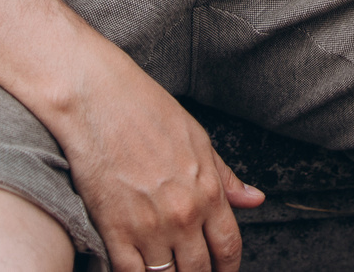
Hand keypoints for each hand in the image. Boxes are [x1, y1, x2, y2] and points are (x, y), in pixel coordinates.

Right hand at [50, 48, 262, 271]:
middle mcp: (183, 215)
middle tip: (193, 271)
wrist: (98, 100)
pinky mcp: (114, 231)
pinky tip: (139, 269)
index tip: (224, 270)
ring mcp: (148, 227)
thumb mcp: (198, 139)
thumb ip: (225, 177)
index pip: (228, 247)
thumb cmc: (147, 111)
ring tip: (165, 270)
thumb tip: (254, 199)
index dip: (229, 267)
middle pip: (199, 269)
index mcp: (208, 192)